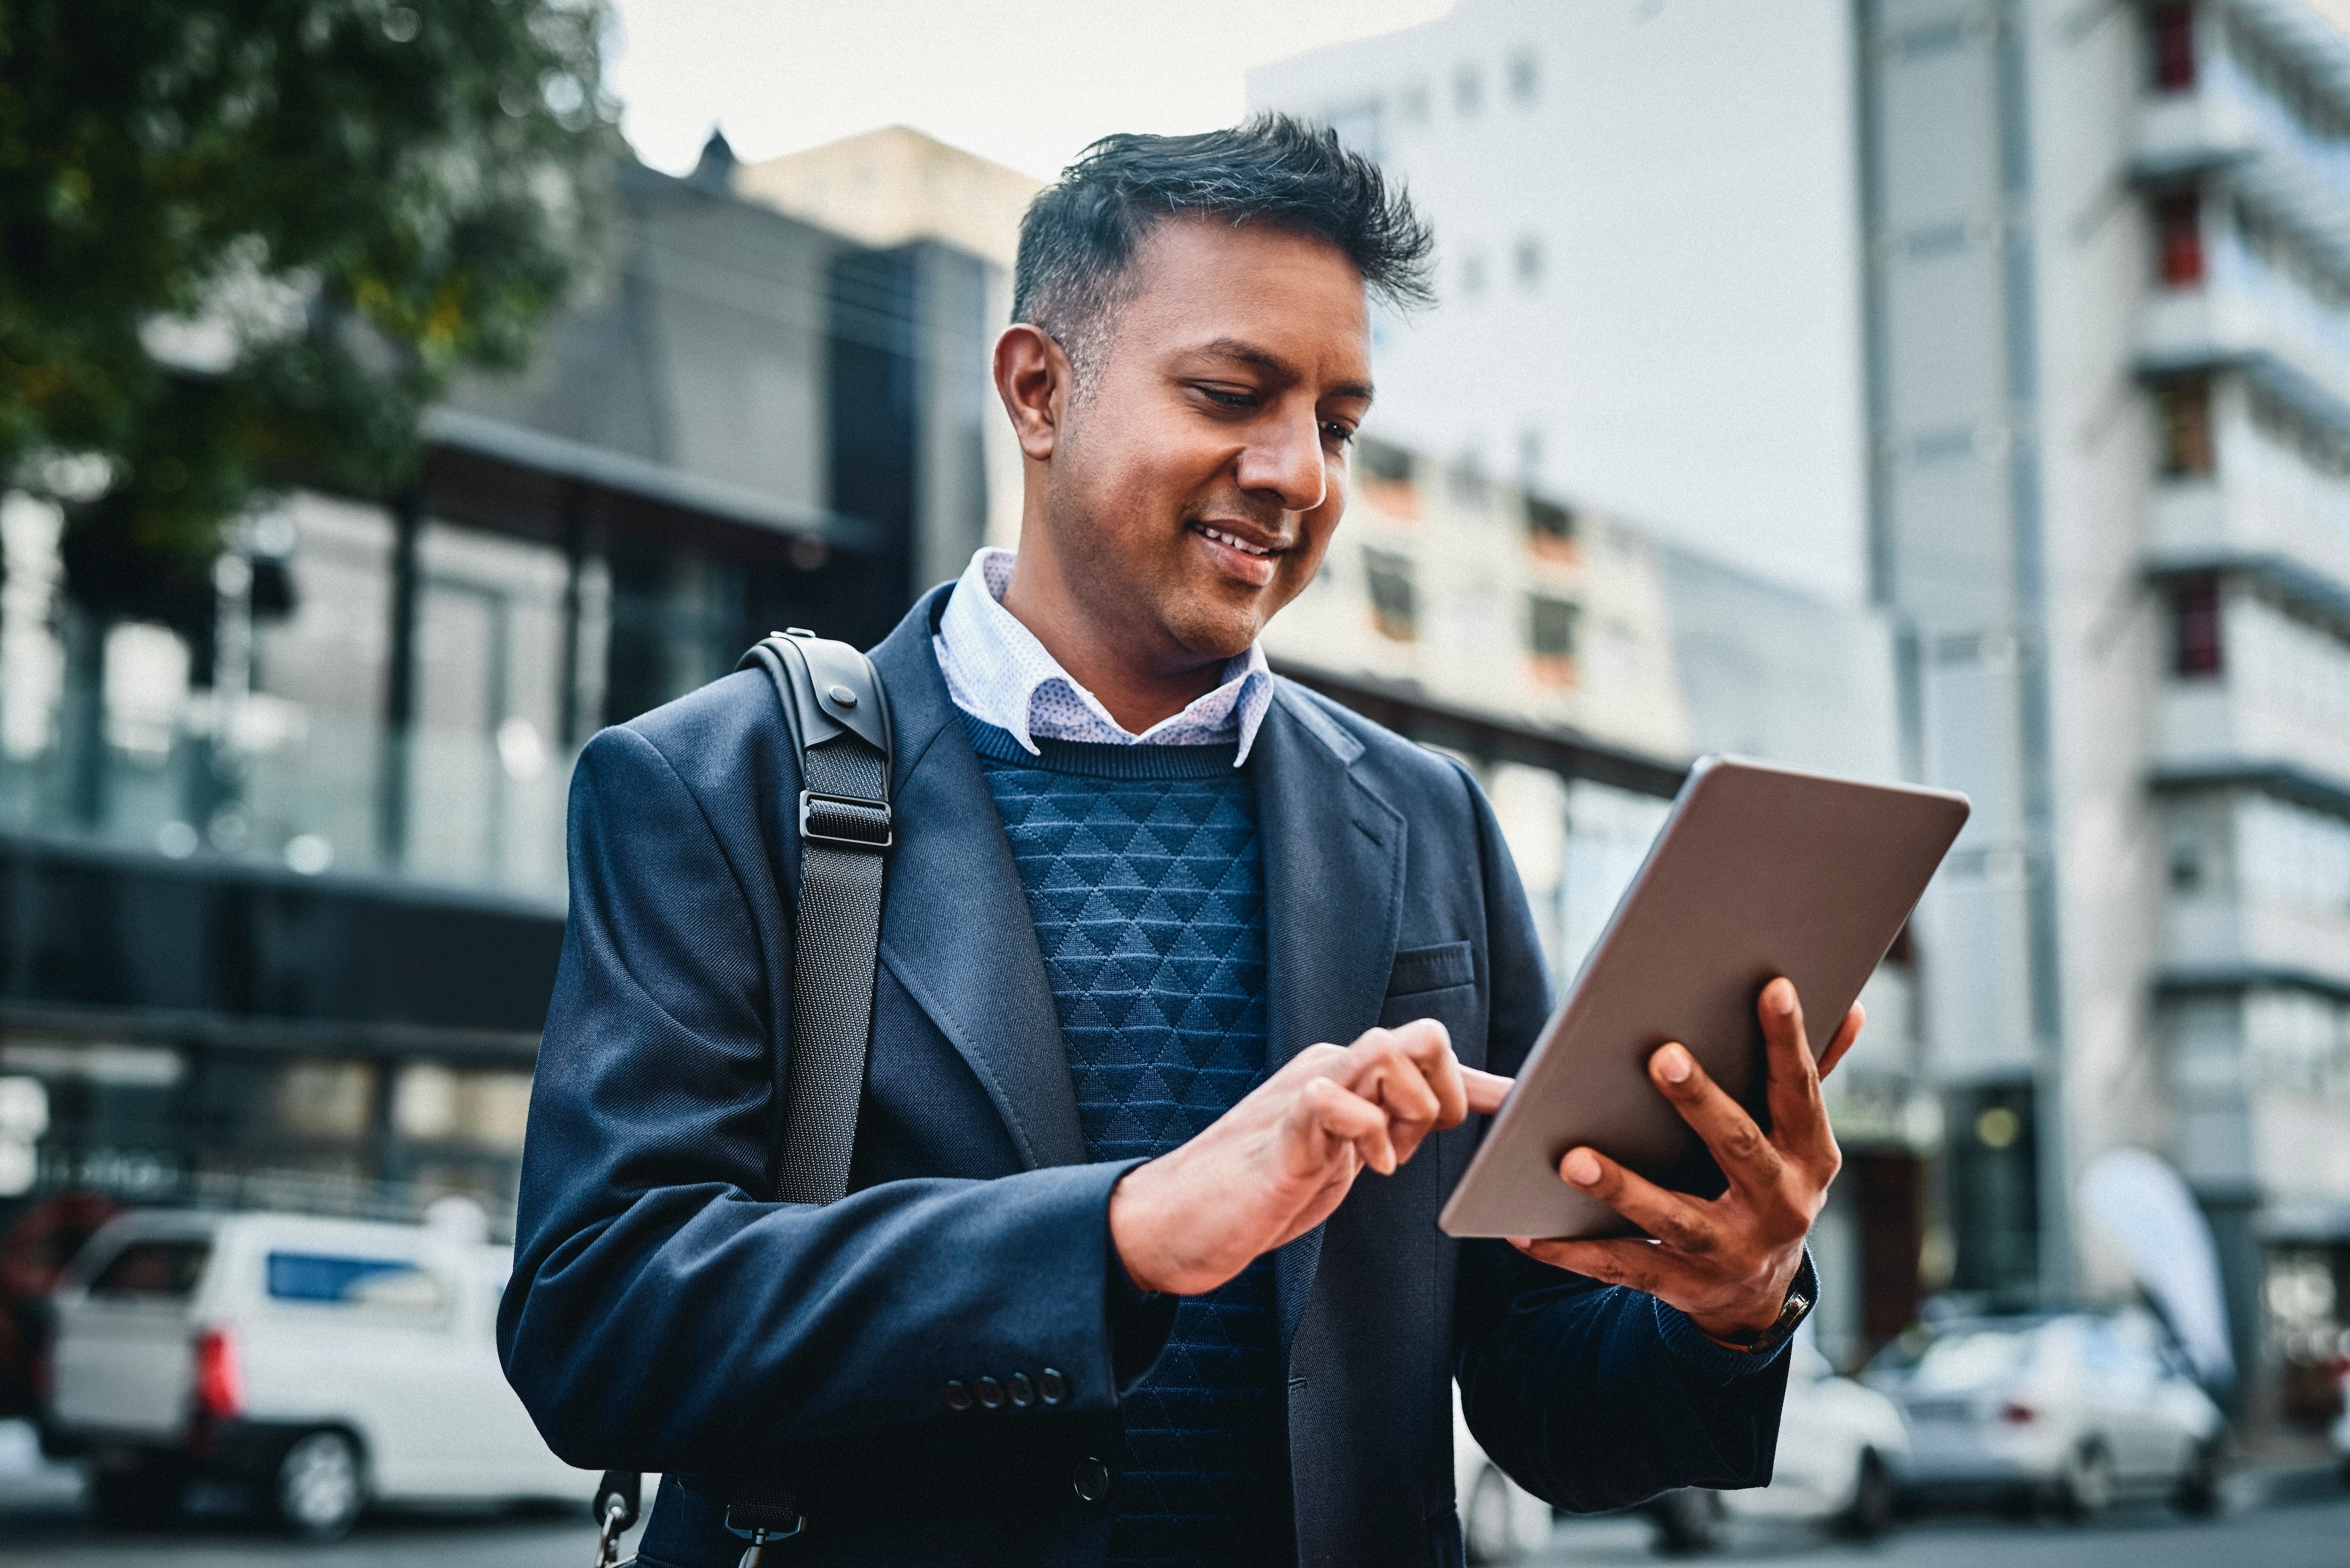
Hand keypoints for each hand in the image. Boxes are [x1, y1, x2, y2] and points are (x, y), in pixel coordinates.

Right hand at [1110, 1019, 1512, 1295]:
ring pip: (1386, 1048)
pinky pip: (1335, 1099)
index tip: (1519, 1110)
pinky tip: (1367, 1170)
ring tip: (1392, 1155)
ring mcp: (1306, 1090)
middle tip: (1423, 1144)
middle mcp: (1332, 1067)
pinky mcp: (1284, 1127)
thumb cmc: (1270, 1185)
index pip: (1431, 1052)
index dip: (1480, 1085)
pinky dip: (1368, 1136)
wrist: (1185, 1217)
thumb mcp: (1352, 1151)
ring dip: (1411, 1108)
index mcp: (1350, 1072)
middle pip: (1423, 1035)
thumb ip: (1398, 1124)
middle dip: (1448, 1092)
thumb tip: (1464, 1107)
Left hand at [1508, 978, 1860, 1342]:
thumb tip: (1852, 1007)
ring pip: (1674, 1218)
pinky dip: (1574, 1252)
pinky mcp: (1683, 1286)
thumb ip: (1813, 1073)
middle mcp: (1779, 1206)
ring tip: (1572, 1159)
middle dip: (1701, 1103)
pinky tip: (1528, 1232)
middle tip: (1661, 1056)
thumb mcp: (1798, 1138)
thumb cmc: (1768, 1183)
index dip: (1789, 1040)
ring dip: (1624, 1188)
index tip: (1772, 986)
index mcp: (1809, 1157)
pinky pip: (1623, 1267)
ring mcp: (1731, 1252)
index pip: (1799, 1090)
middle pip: (1739, 1149)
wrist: (1757, 1295)